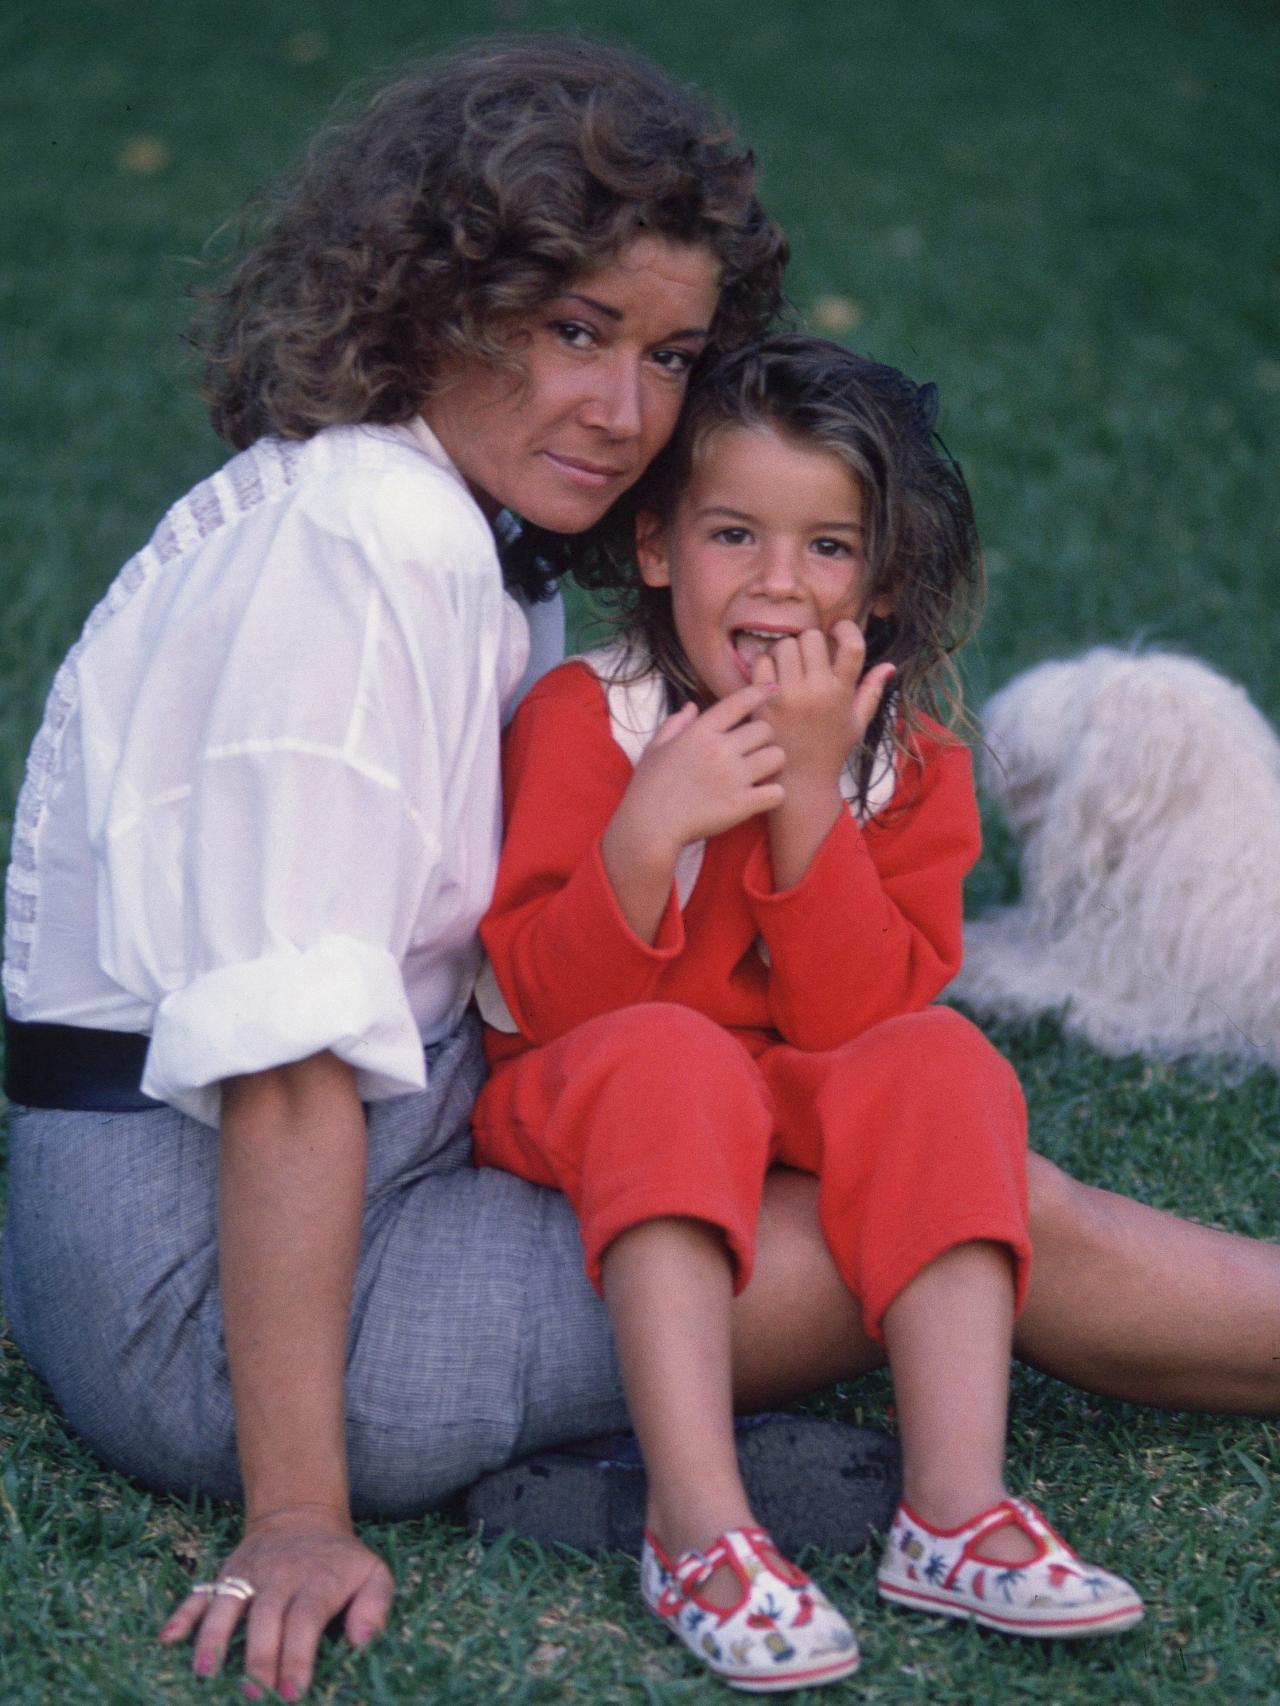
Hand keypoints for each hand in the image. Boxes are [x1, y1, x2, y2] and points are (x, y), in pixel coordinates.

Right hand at [158, 1505, 393, 1699]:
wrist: (303, 1516)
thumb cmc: (341, 1561)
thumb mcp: (373, 1574)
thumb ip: (376, 1607)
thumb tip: (364, 1642)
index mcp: (318, 1580)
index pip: (306, 1620)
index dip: (298, 1657)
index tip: (292, 1693)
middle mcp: (280, 1576)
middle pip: (265, 1618)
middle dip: (258, 1659)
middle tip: (252, 1696)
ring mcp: (248, 1574)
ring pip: (227, 1604)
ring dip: (213, 1639)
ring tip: (203, 1673)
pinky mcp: (225, 1574)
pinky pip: (199, 1593)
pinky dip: (182, 1615)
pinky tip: (167, 1639)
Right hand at [601, 684, 783, 941]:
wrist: (648, 827)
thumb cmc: (648, 788)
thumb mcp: (655, 748)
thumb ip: (675, 724)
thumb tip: (691, 706)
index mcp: (699, 733)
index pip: (738, 702)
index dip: (760, 692)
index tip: (772, 690)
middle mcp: (719, 750)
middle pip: (765, 730)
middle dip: (765, 739)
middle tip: (756, 752)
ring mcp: (732, 777)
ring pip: (777, 757)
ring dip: (773, 764)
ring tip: (763, 774)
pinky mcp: (741, 805)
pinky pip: (777, 792)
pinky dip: (774, 795)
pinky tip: (763, 797)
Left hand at [752, 621, 894, 787]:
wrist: (800, 781)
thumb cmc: (831, 750)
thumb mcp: (858, 723)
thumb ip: (872, 691)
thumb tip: (889, 665)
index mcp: (842, 692)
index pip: (852, 645)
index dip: (845, 629)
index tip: (837, 632)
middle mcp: (816, 691)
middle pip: (811, 637)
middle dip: (810, 642)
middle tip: (808, 657)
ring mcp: (788, 695)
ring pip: (784, 645)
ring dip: (786, 651)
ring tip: (789, 668)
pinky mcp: (764, 701)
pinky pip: (761, 661)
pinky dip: (765, 664)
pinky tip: (772, 678)